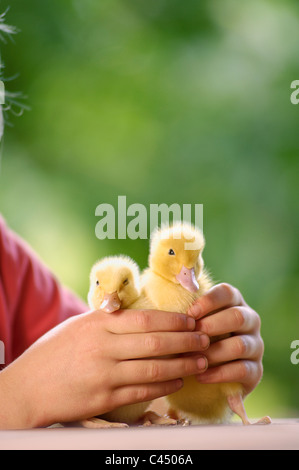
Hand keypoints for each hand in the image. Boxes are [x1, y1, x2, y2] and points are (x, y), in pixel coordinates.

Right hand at [0, 309, 208, 428]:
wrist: (28, 387)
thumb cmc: (55, 351)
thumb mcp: (79, 325)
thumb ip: (109, 318)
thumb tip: (140, 312)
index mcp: (98, 324)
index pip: (146, 319)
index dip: (174, 321)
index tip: (192, 321)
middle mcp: (103, 347)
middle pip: (155, 343)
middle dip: (186, 342)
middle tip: (205, 339)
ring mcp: (104, 374)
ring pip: (153, 369)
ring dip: (182, 365)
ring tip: (200, 361)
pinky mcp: (103, 398)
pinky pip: (142, 392)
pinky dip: (164, 385)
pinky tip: (178, 381)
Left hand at [188, 283, 263, 395]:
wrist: (204, 379)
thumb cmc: (193, 339)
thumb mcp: (190, 322)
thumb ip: (186, 310)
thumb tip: (173, 294)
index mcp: (234, 303)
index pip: (227, 293)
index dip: (209, 301)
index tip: (189, 313)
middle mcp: (250, 321)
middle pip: (238, 317)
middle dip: (212, 325)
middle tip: (191, 335)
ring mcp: (256, 345)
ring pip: (240, 345)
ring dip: (213, 352)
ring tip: (191, 358)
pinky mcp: (256, 370)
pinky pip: (242, 370)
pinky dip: (219, 373)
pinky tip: (200, 376)